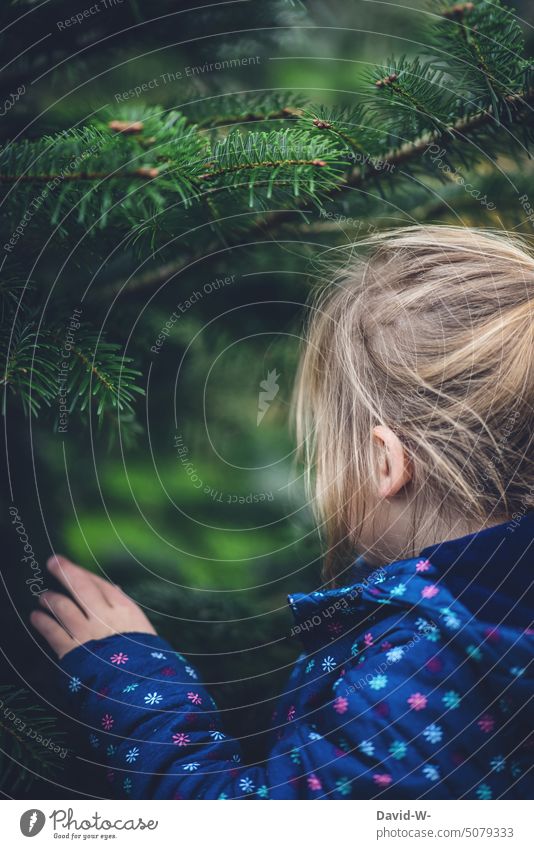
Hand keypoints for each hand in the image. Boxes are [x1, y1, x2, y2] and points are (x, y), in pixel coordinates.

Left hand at [30, 554, 156, 658]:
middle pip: (80, 587)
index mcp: (125, 609)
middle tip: (53, 563)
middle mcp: (104, 615)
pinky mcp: (72, 650)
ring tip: (44, 597)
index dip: (84, 573)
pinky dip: (43, 622)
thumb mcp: (143, 630)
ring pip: (63, 606)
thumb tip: (116, 589)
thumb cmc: (147, 659)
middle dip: (64, 572)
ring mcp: (87, 632)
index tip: (74, 567)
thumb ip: (126, 609)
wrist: (140, 686)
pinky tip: (36, 617)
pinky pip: (53, 631)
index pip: (100, 584)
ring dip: (51, 599)